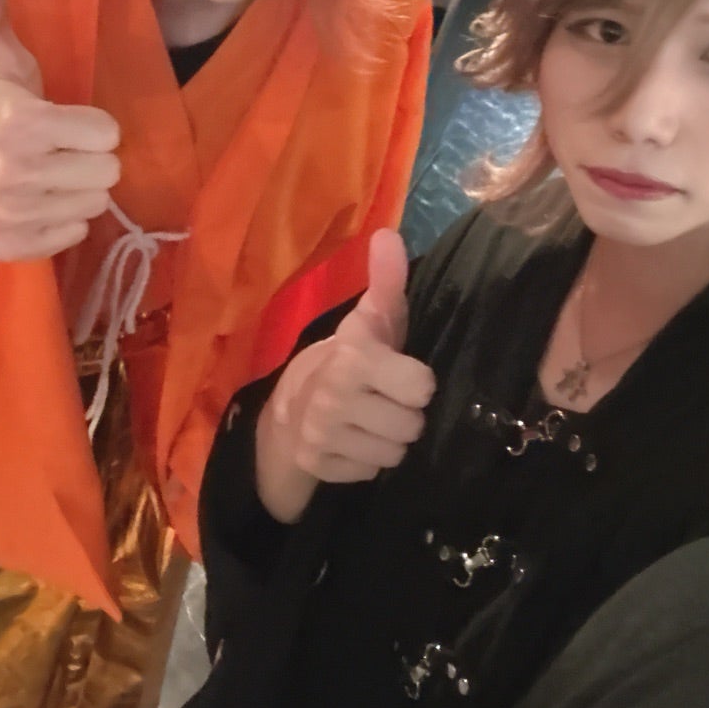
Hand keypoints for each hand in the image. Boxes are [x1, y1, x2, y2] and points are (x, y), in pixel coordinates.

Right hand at [0, 0, 120, 261]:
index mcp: (26, 124)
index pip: (107, 133)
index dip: (94, 129)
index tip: (70, 126)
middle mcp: (21, 172)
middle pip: (108, 172)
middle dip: (91, 162)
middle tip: (66, 156)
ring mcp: (18, 213)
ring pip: (96, 204)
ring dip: (80, 192)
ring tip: (53, 179)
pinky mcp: (18, 246)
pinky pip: (75, 235)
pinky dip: (64, 222)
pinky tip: (41, 205)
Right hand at [256, 229, 435, 521]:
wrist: (286, 409)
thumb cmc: (346, 360)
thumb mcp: (368, 321)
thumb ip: (386, 282)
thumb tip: (389, 234)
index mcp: (352, 359)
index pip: (421, 387)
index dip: (416, 382)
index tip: (399, 374)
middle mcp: (334, 398)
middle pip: (412, 426)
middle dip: (404, 415)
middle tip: (384, 401)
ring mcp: (322, 435)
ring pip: (394, 453)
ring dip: (388, 441)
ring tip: (371, 422)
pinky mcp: (318, 465)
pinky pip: (371, 473)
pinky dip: (366, 461)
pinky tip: (353, 442)